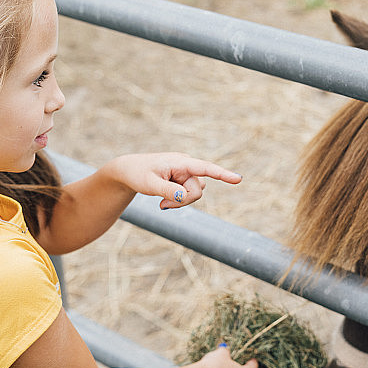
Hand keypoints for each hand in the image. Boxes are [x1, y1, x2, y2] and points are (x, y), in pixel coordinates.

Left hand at [106, 153, 241, 209]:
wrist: (129, 171)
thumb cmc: (138, 174)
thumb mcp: (149, 184)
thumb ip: (168, 191)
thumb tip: (184, 197)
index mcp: (180, 162)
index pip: (205, 168)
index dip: (222, 174)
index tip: (238, 179)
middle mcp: (187, 165)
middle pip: (197, 190)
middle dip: (183, 202)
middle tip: (162, 206)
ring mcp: (187, 173)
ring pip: (195, 194)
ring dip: (179, 202)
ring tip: (161, 201)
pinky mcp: (184, 180)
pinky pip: (189, 195)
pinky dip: (178, 201)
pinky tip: (164, 199)